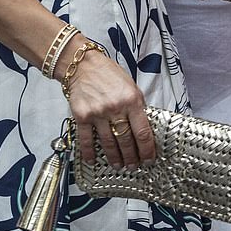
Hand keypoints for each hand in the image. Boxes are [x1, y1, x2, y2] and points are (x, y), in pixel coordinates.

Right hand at [54, 36, 155, 167]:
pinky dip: (89, 152)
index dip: (147, 150)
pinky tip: (92, 161)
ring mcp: (98, 113)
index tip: (149, 159)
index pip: (143, 132)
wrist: (82, 64)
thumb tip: (143, 129)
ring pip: (109, 143)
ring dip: (114, 157)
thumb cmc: (108, 74)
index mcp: (131, 100)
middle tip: (133, 165)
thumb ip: (137, 106)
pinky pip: (86, 139)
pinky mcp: (82, 116)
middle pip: (126, 140)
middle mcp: (115, 108)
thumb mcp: (130, 86)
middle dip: (131, 157)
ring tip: (118, 165)